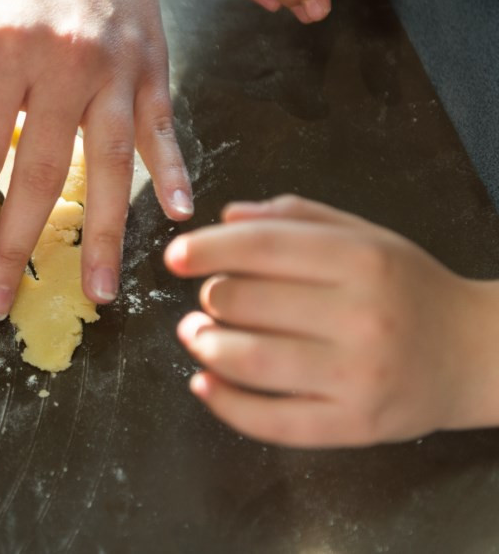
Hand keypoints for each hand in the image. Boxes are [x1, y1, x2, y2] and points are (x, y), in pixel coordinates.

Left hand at [0, 0, 193, 320]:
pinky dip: (171, 169)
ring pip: (108, 167)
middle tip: (1, 303)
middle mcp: (61, 63)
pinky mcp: (151, 61)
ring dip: (105, 237)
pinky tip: (179, 213)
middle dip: (18, 248)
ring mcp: (115, 65)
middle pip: (40, 177)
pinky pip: (161, 126)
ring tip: (99, 295)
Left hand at [164, 195, 498, 447]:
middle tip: (205, 300)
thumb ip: (294, 219)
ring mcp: (357, 376)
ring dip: (204, 346)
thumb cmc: (407, 288)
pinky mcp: (353, 425)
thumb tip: (225, 218)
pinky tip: (203, 383)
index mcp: (361, 260)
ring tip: (195, 335)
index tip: (174, 256)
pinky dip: (224, 403)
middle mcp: (361, 317)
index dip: (208, 250)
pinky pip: (271, 421)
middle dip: (209, 299)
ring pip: (248, 360)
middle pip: (245, 302)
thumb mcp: (363, 236)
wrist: (476, 353)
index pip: (263, 248)